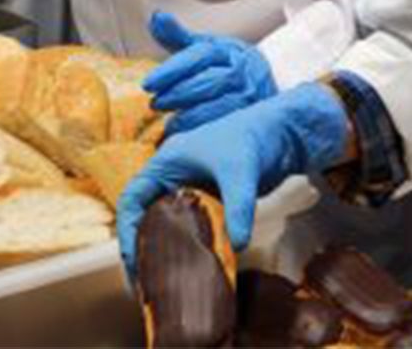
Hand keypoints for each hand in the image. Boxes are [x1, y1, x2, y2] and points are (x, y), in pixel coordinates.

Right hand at [115, 83, 351, 274]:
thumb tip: (239, 244)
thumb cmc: (255, 137)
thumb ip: (238, 207)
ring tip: (161, 280)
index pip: (132, 199)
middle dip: (141, 248)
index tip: (132, 260)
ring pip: (166, 224)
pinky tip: (193, 265)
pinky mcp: (210, 200)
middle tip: (143, 281)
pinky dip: (188, 245)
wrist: (283, 132)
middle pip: (144, 216)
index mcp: (167, 162)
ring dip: (164, 249)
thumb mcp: (241, 171)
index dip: (128, 230)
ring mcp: (191, 189)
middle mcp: (173, 176)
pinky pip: (190, 227)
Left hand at [143, 11, 278, 134]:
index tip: (148, 84)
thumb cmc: (226, 66)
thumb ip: (178, 35)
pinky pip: (226, 127)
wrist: (265, 84)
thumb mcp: (206, 47)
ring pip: (219, 106)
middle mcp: (241, 72)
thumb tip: (156, 16)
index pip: (199, 56)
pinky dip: (205, 132)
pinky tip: (188, 137)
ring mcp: (249, 96)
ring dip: (190, 117)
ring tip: (169, 123)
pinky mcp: (251, 119)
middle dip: (178, 94)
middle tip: (155, 104)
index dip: (171, 70)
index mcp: (227, 51)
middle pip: (208, 82)